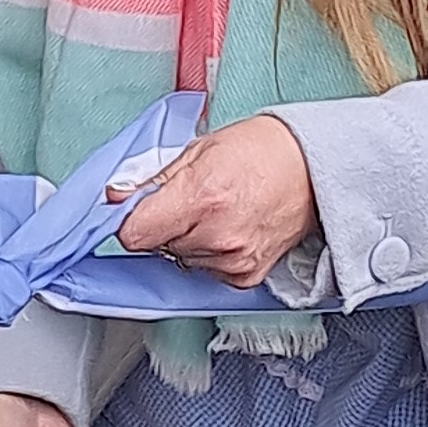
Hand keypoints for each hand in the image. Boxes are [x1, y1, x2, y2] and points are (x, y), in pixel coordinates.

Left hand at [113, 114, 316, 285]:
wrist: (312, 167)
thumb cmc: (260, 151)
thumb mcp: (197, 150)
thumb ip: (151, 179)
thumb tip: (114, 197)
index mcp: (200, 197)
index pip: (134, 234)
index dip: (129, 221)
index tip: (134, 212)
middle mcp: (217, 234)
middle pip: (155, 247)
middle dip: (163, 225)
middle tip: (189, 201)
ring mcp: (233, 259)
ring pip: (179, 259)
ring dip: (186, 240)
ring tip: (215, 211)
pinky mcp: (245, 276)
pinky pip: (205, 272)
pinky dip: (209, 254)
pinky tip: (228, 228)